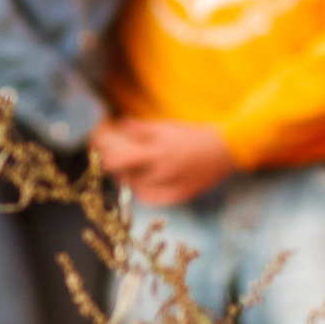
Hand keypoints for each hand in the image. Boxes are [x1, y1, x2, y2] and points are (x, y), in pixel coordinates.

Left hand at [95, 118, 234, 204]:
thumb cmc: (196, 135)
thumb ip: (142, 128)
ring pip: (137, 189)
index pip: (121, 159)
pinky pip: (152, 199)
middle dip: (115, 168)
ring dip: (127, 180)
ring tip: (123, 170)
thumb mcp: (169, 127)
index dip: (105, 158)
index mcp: (160, 151)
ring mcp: (172, 186)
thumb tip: (119, 124)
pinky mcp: (179, 196)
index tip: (97, 152)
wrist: (227, 150)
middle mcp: (164, 171)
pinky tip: (139, 184)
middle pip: (127, 175)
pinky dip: (142, 192)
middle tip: (108, 160)